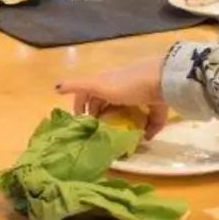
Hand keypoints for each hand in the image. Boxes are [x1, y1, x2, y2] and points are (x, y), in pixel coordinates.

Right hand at [55, 56, 170, 138]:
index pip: (89, 94)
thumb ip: (78, 87)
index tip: (83, 126)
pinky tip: (144, 139)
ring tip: (121, 140)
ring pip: (130, 111)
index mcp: (107, 80)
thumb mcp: (99, 86)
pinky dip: (148, 128)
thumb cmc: (128, 84)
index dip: (83, 108)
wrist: (163, 80)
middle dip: (104, 118)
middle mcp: (123, 86)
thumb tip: (55, 87)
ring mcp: (141, 94)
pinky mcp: (158, 102)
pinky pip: (151, 118)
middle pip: (109, 103)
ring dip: (125, 124)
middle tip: (100, 135)